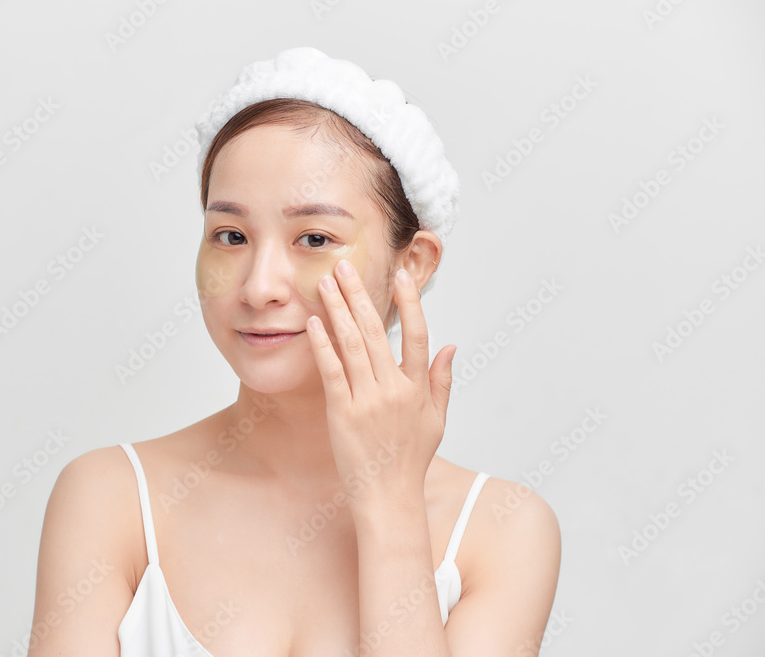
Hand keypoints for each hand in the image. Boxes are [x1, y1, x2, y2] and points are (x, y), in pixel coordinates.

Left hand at [305, 258, 456, 512]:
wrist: (388, 497)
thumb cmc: (410, 460)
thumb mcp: (436, 420)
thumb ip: (442, 380)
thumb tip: (450, 345)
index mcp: (418, 389)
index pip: (418, 336)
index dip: (410, 304)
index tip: (401, 276)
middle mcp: (394, 390)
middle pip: (377, 332)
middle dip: (359, 295)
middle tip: (345, 267)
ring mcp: (368, 401)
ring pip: (353, 345)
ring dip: (338, 310)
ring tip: (326, 283)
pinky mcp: (342, 413)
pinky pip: (332, 371)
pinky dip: (323, 345)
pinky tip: (314, 323)